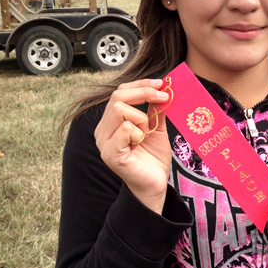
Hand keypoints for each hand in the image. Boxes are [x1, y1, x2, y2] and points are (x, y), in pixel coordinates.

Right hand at [94, 79, 171, 212]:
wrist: (155, 184)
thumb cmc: (153, 158)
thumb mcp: (156, 128)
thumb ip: (154, 109)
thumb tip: (161, 88)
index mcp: (111, 122)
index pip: (120, 92)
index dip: (140, 84)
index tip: (161, 83)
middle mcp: (103, 130)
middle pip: (118, 96)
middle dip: (144, 93)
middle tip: (164, 98)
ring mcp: (104, 142)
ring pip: (120, 110)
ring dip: (140, 118)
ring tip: (146, 133)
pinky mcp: (111, 154)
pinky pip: (125, 129)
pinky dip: (138, 132)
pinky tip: (141, 143)